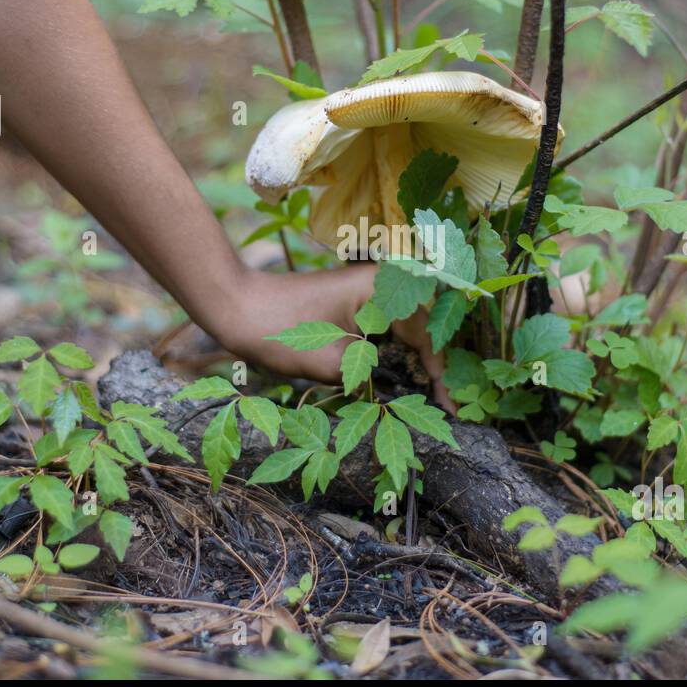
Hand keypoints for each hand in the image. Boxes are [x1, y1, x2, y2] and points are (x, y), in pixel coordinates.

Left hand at [214, 265, 453, 410]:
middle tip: (446, 405)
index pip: (425, 334)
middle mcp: (381, 280)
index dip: (439, 373)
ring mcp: (368, 288)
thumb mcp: (332, 365)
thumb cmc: (280, 330)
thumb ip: (371, 378)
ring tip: (431, 394)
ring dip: (418, 358)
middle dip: (434, 367)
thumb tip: (396, 393)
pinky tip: (404, 374)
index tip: (449, 405)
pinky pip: (387, 324)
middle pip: (423, 328)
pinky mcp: (354, 298)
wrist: (237, 307)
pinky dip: (397, 349)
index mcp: (382, 287)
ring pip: (407, 327)